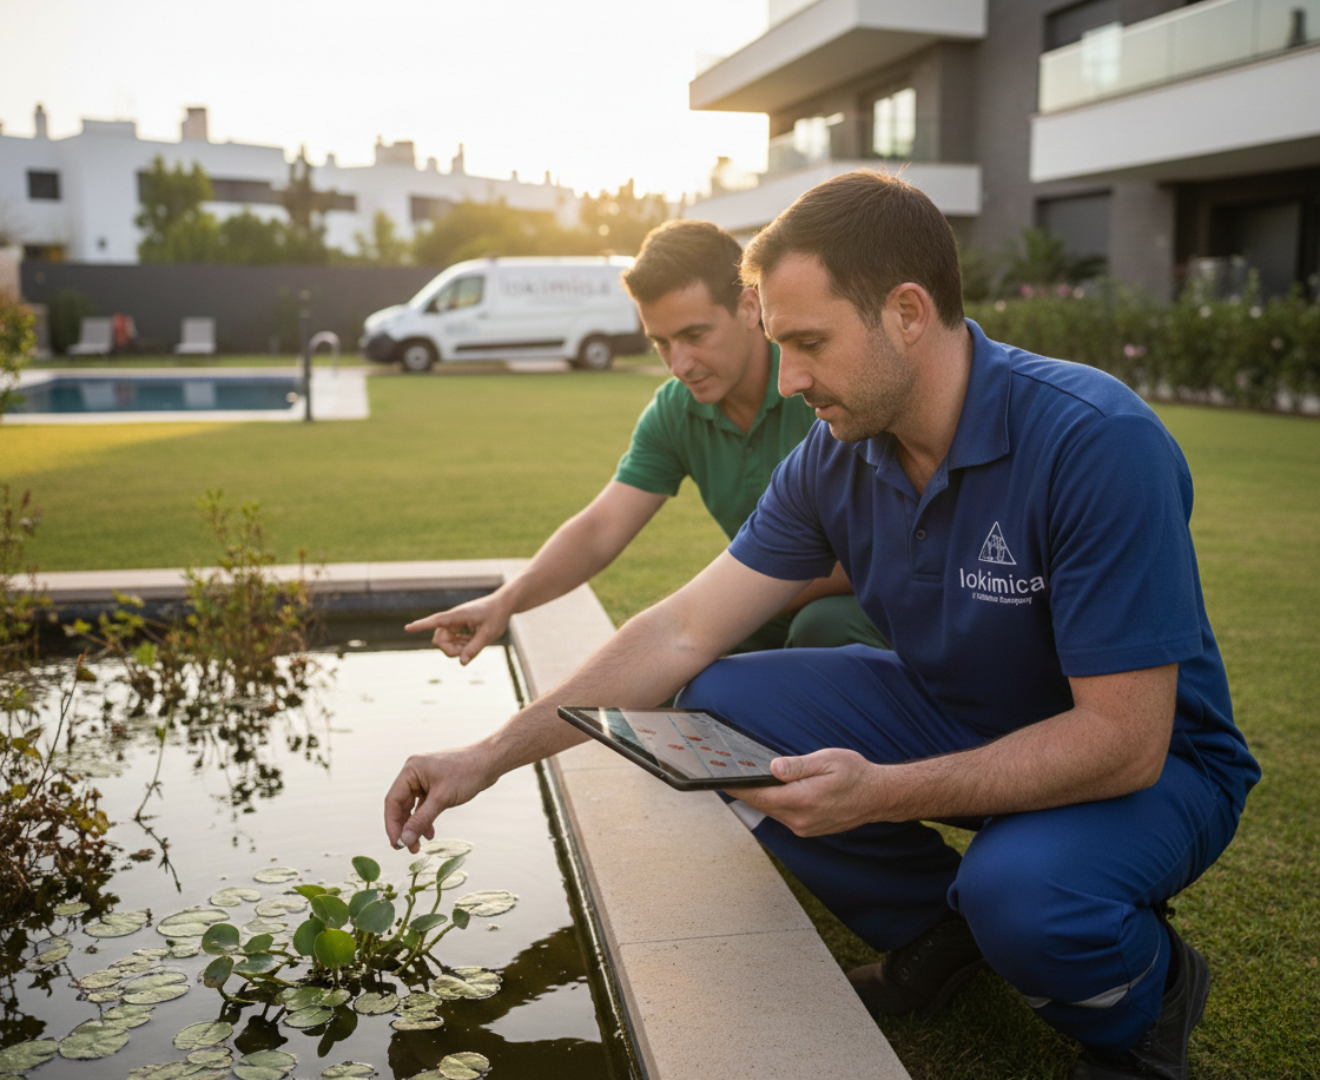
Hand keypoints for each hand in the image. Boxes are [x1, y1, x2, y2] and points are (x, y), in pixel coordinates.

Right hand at [383, 745, 497, 852]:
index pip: (393, 801)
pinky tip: (430, 833)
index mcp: (411, 770)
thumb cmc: (467, 774)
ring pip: (412, 807)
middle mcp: (414, 773)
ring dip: (414, 825)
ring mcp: (424, 778)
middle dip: (404, 828)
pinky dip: (425, 819)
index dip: (392, 825)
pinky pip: (423, 805)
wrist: (490, 761)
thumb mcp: (442, 799)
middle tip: (407, 848)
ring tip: (418, 846)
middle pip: (400, 805)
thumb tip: (405, 839)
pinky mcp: (435, 784)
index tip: (397, 844)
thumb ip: (421, 820)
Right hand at [405, 592, 514, 664]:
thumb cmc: (496, 616)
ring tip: (475, 642)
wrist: (502, 605)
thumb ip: (474, 648)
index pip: (436, 621)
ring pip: (446, 643)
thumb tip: (461, 662)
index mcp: (458, 616)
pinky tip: (474, 639)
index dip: (422, 625)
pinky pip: (453, 642)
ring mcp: (454, 624)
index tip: (407, 628)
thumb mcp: (488, 634)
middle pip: (440, 640)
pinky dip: (462, 646)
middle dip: (451, 650)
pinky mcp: (457, 628)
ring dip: (458, 648)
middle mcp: (452, 619)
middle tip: (469, 650)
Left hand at [733, 748, 883, 835]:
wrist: (878, 796)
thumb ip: (797, 766)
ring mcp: (804, 827)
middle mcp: (800, 819)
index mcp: (803, 800)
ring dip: (760, 798)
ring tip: (746, 780)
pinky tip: (771, 791)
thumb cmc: (855, 774)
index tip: (721, 780)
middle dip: (745, 791)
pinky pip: (783, 816)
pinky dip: (774, 804)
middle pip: (762, 805)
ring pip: (772, 812)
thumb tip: (773, 767)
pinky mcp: (808, 828)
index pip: (760, 796)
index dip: (738, 788)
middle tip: (727, 774)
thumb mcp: (827, 761)